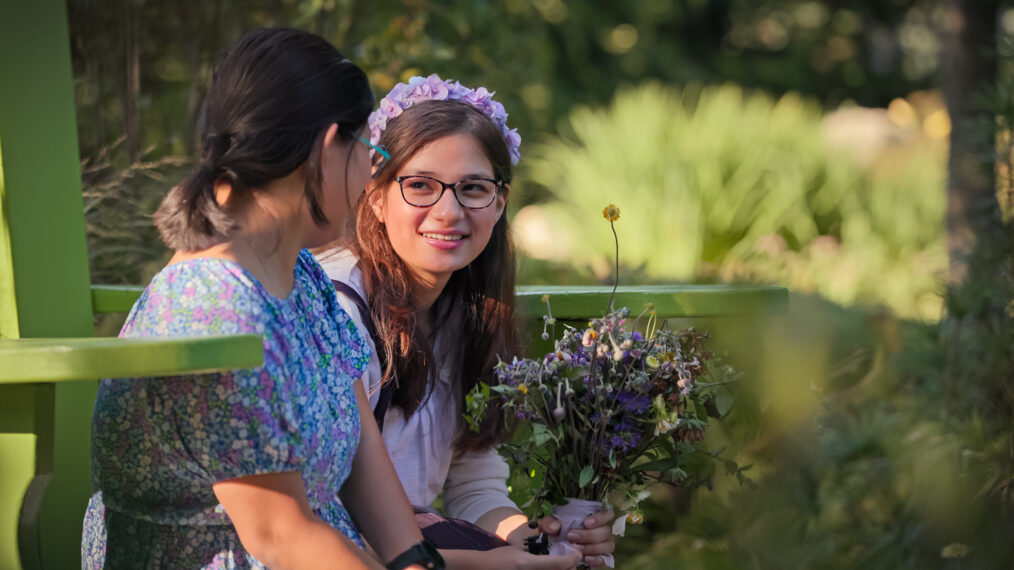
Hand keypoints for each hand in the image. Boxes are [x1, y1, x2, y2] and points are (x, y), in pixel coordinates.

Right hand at [443, 546, 580, 569]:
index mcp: (527, 564)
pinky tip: (549, 568)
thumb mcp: (517, 551)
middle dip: (569, 568)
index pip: (559, 564)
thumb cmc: (498, 558)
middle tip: (572, 561)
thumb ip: (536, 554)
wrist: (481, 568)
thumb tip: (554, 556)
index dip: (572, 559)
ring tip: (562, 564)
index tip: (577, 554)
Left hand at [538, 510, 614, 567]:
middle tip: (572, 537)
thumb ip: (549, 523)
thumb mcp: (549, 525)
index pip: (608, 513)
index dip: (600, 517)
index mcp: (594, 519)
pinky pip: (605, 559)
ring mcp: (604, 545)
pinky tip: (586, 559)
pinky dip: (596, 559)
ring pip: (608, 545)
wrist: (557, 550)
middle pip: (607, 531)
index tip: (586, 523)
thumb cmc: (557, 533)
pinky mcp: (601, 558)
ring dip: (592, 547)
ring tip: (577, 549)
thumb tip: (555, 527)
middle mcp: (602, 532)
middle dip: (590, 535)